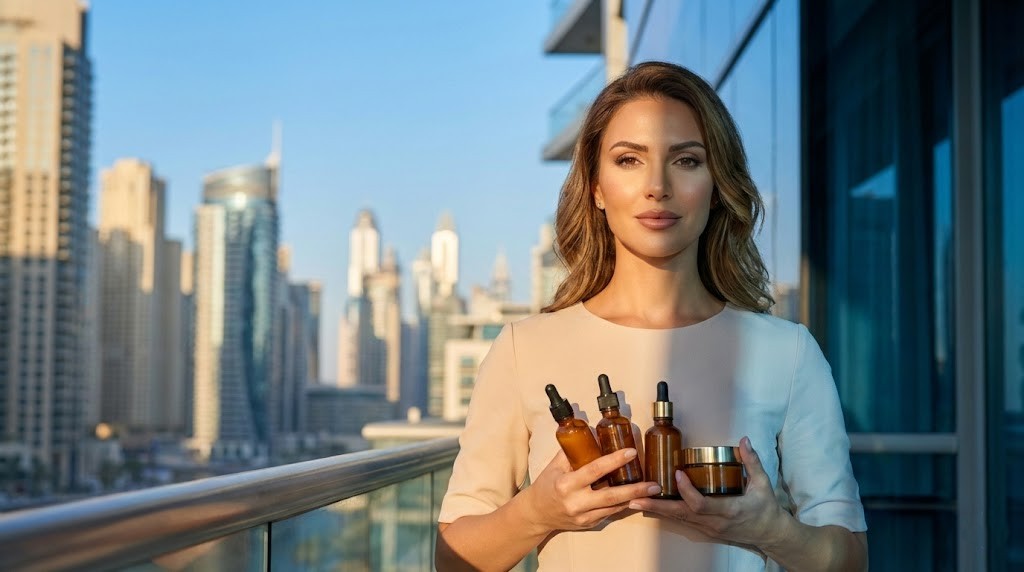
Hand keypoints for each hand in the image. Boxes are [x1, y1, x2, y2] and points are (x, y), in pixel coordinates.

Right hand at [521, 448, 660, 535]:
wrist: (536, 514)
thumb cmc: (546, 485)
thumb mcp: (555, 465)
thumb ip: (572, 451)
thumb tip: (591, 433)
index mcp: (567, 484)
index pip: (594, 470)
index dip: (614, 461)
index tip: (631, 452)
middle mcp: (576, 502)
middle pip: (611, 495)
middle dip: (635, 490)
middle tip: (654, 484)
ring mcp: (583, 516)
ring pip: (614, 507)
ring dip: (634, 498)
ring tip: (651, 491)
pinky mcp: (588, 524)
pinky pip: (609, 513)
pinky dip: (622, 505)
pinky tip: (635, 498)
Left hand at [627, 437, 786, 547]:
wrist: (770, 533)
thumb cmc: (766, 508)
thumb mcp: (763, 484)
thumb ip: (752, 462)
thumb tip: (744, 440)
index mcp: (729, 510)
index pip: (702, 504)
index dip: (687, 490)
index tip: (677, 474)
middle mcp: (715, 522)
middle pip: (682, 514)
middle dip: (658, 506)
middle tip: (636, 497)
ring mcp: (709, 528)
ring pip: (679, 519)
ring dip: (657, 510)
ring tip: (635, 501)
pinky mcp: (705, 530)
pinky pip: (683, 520)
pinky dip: (666, 513)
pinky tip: (651, 505)